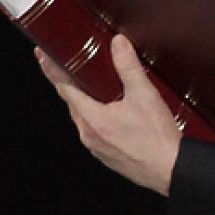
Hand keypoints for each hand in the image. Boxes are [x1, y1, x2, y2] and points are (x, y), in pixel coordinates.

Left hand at [36, 34, 182, 195]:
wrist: (172, 170)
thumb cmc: (158, 139)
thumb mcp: (145, 95)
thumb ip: (128, 67)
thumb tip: (118, 44)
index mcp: (92, 119)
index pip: (64, 88)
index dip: (51, 69)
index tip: (42, 55)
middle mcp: (89, 135)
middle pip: (73, 103)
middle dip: (71, 85)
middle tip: (73, 67)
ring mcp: (97, 148)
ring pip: (84, 118)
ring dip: (87, 103)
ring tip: (97, 89)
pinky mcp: (107, 156)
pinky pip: (96, 132)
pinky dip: (98, 119)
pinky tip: (114, 113)